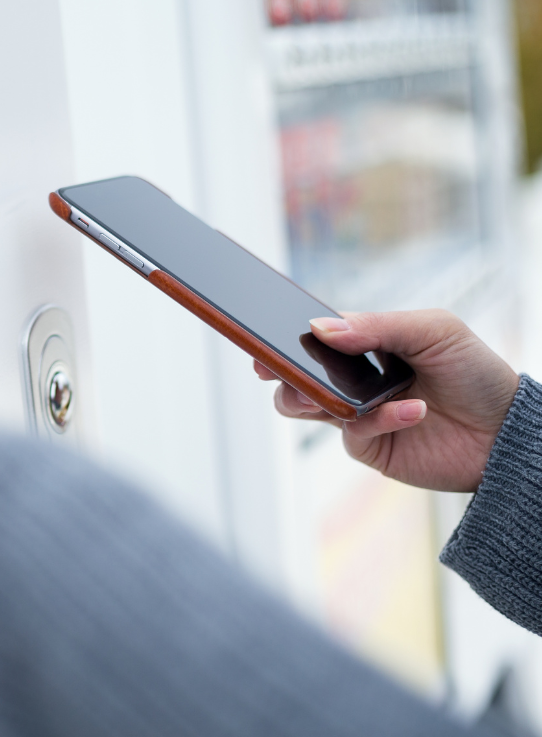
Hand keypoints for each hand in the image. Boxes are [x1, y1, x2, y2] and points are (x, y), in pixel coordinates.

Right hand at [255, 311, 519, 492]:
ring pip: (303, 406)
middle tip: (280, 371)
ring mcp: (357, 413)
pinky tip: (411, 410)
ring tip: (330, 394)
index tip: (264, 339)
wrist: (508, 432)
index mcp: (365, 344)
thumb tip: (320, 329)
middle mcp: (353, 379)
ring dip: (311, 397)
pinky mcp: (369, 447)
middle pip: (295, 374)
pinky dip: (376, 419)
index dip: (286, 337)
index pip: (316, 336)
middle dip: (282, 372)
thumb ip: (377, 326)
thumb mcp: (434, 331)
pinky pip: (350, 432)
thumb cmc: (475, 373)